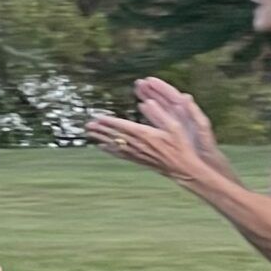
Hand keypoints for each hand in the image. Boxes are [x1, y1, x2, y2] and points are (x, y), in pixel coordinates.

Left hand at [85, 109, 205, 182]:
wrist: (182, 168)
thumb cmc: (181, 145)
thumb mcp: (174, 125)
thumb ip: (159, 114)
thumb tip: (146, 102)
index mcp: (146, 134)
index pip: (123, 126)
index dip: (109, 121)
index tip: (98, 117)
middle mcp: (139, 145)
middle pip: (115, 136)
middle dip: (101, 130)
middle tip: (88, 125)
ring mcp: (138, 153)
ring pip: (115, 145)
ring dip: (102, 138)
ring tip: (90, 134)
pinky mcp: (138, 160)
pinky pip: (120, 154)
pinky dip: (109, 150)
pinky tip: (102, 147)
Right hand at [132, 77, 216, 155]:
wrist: (207, 163)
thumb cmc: (205, 146)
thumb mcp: (201, 128)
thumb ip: (194, 112)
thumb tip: (186, 96)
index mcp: (186, 112)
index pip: (172, 95)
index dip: (161, 86)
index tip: (149, 80)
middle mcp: (180, 115)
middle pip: (164, 98)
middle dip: (151, 90)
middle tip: (138, 83)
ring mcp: (175, 123)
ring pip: (159, 107)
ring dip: (148, 97)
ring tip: (137, 90)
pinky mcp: (170, 132)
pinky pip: (158, 118)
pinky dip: (150, 111)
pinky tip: (141, 107)